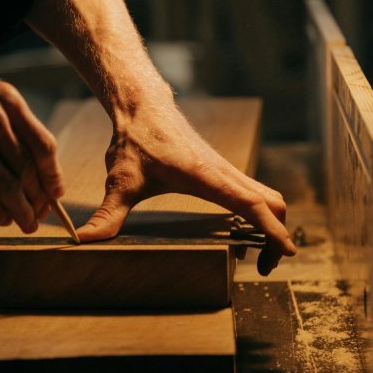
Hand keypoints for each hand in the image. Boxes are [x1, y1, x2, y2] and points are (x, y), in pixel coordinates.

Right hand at [0, 51, 63, 232]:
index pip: (44, 145)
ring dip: (23, 211)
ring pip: (11, 188)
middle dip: (40, 197)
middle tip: (44, 212)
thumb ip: (9, 109)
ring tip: (29, 224)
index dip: (53, 173)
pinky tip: (3, 220)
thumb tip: (32, 141)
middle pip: (30, 170)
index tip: (56, 190)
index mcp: (9, 101)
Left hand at [76, 102, 295, 275]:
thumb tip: (85, 241)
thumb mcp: (121, 181)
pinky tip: (241, 227)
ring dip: (271, 221)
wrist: (143, 106)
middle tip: (262, 265)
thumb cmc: (136, 141)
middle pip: (272, 201)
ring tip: (257, 251)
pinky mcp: (220, 168)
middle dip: (278, 233)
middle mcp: (224, 172)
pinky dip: (260, 210)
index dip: (273, 230)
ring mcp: (225, 169)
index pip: (253, 205)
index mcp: (208, 178)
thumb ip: (108, 214)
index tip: (287, 254)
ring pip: (266, 194)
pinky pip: (253, 190)